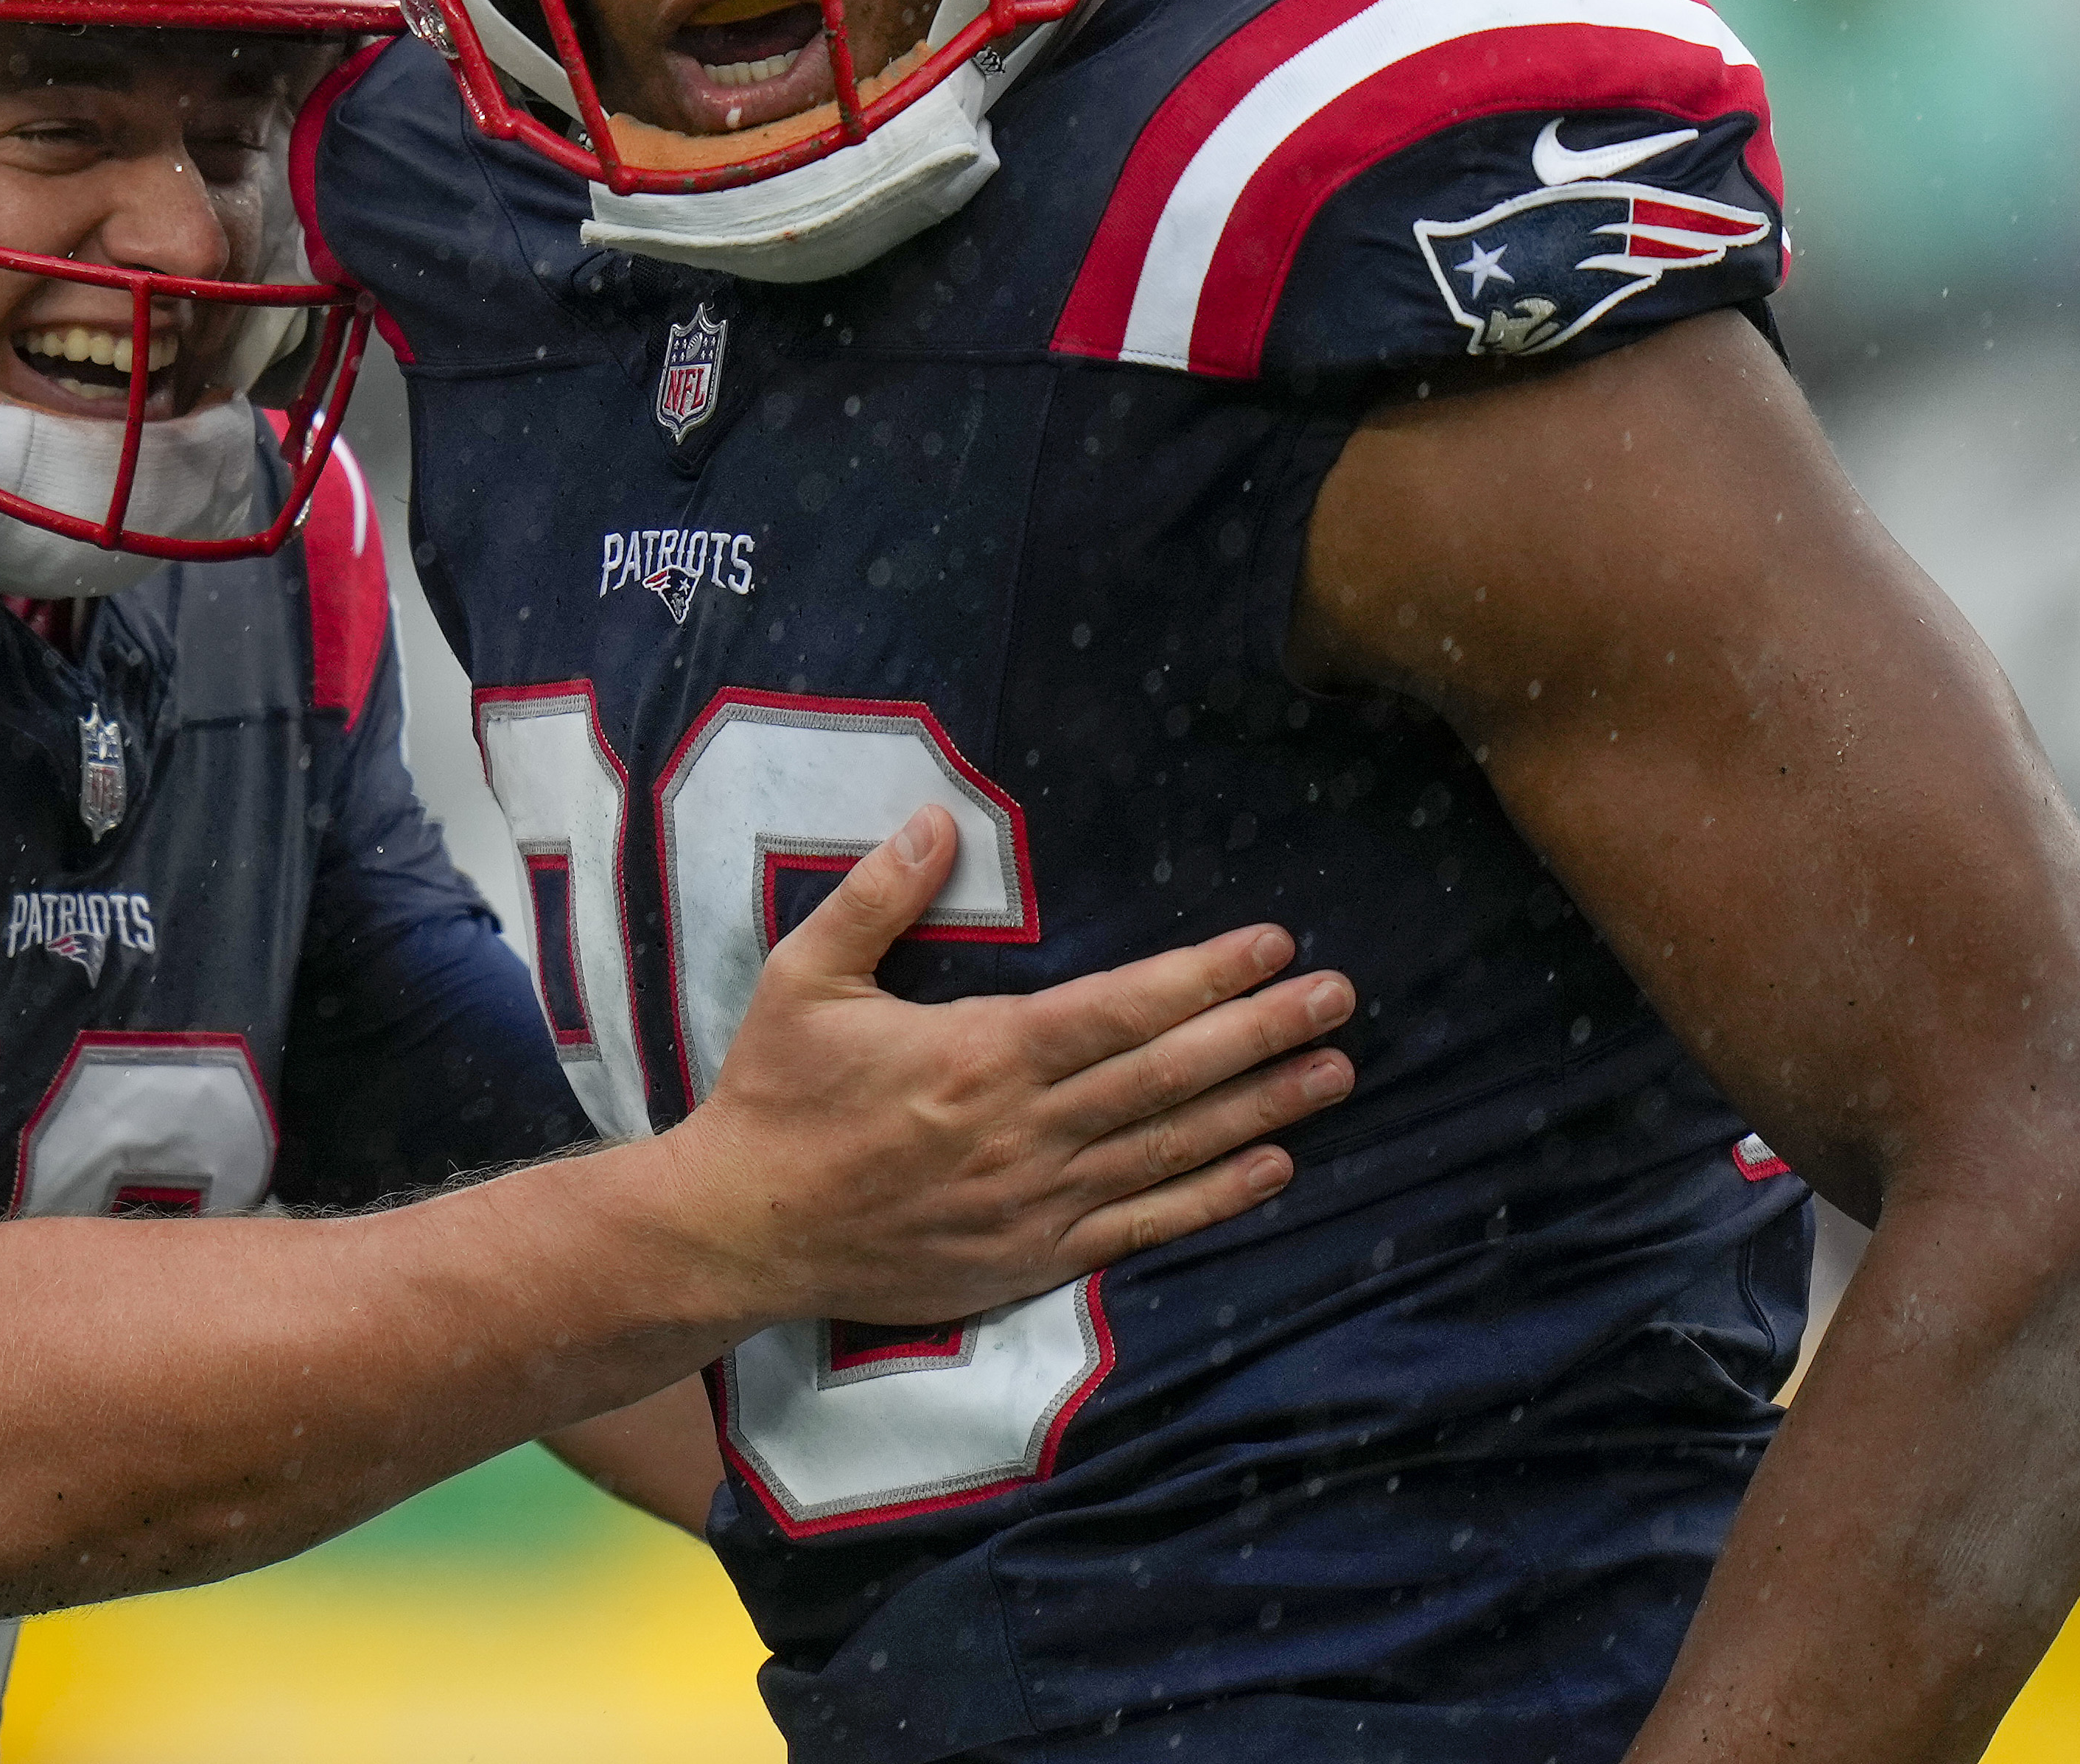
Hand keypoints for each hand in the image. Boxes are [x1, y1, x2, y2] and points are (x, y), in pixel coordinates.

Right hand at [651, 806, 1353, 1329]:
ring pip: (1172, 1149)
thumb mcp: (806, 978)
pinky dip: (1212, 1197)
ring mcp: (1035, 1202)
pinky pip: (1143, 1228)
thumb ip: (876, 898)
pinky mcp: (1031, 1259)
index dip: (1206, 977)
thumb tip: (936, 820)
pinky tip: (1272, 1167)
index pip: (1120, 1008)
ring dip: (1262, 1110)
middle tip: (1340, 998)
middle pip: (1168, 1075)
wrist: (740, 1230)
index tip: (1273, 945)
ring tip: (1335, 1073)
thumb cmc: (775, 1096)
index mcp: (979, 1054)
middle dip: (1262, 1033)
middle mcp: (1024, 1131)